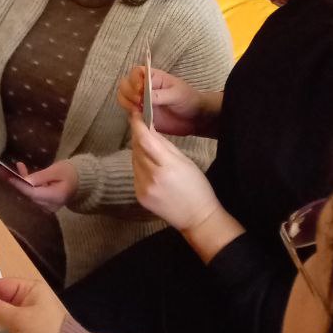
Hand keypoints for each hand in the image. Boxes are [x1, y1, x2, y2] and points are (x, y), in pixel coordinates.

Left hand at [5, 160, 77, 212]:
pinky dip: (27, 184)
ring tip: (14, 167)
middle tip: (3, 170)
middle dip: (17, 182)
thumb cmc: (71, 172)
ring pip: (30, 194)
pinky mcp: (45, 204)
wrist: (82, 181)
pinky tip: (23, 172)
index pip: (32, 192)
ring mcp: (47, 206)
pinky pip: (33, 194)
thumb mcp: (57, 170)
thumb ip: (42, 176)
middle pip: (29, 194)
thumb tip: (26, 180)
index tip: (7, 176)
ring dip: (21, 181)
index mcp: (55, 197)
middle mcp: (50, 205)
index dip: (19, 184)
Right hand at [118, 66, 212, 136]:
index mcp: (153, 77)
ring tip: (137, 110)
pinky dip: (129, 113)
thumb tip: (144, 97)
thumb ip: (160, 95)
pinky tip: (138, 117)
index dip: (134, 80)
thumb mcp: (176, 94)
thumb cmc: (188, 100)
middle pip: (125, 84)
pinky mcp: (141, 114)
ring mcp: (141, 100)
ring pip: (123, 97)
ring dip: (126, 102)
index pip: (136, 72)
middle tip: (139, 102)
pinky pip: (128, 111)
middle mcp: (143, 87)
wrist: (194, 118)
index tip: (140, 90)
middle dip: (128, 92)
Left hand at [130, 115, 218, 230]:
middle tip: (141, 126)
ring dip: (138, 150)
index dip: (137, 124)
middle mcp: (152, 178)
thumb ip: (164, 144)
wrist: (197, 218)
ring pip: (134, 160)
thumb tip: (149, 128)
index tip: (135, 114)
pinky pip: (135, 173)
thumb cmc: (197, 187)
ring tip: (148, 146)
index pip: (144, 140)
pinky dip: (139, 165)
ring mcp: (143, 189)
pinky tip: (149, 165)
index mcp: (167, 166)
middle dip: (138, 135)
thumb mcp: (185, 161)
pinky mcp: (140, 196)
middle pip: (137, 148)